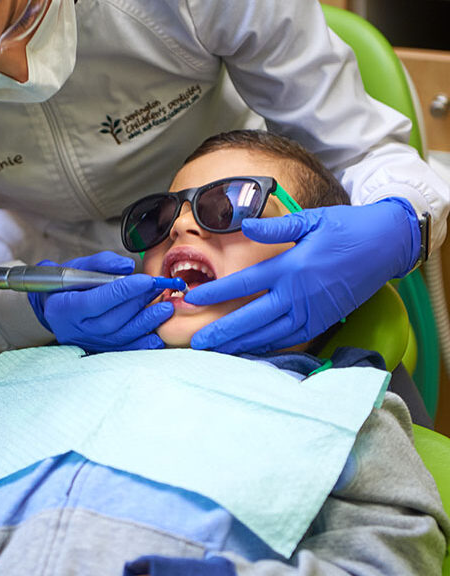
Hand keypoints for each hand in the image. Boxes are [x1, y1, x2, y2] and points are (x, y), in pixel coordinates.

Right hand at [28, 251, 172, 351]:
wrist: (51, 308)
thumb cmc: (66, 285)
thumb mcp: (77, 267)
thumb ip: (102, 263)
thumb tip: (128, 266)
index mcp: (64, 307)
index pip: (97, 300)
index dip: (123, 291)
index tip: (146, 280)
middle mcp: (75, 329)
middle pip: (111, 320)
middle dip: (139, 304)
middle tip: (159, 289)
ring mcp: (88, 341)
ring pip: (120, 336)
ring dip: (146, 322)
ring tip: (165, 309)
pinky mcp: (98, 349)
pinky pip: (123, 350)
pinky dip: (141, 345)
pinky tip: (157, 337)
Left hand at [185, 198, 418, 353]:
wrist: (387, 245)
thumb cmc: (346, 229)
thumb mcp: (311, 220)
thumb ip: (276, 227)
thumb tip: (245, 226)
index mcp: (291, 266)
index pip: (244, 283)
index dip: (216, 292)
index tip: (192, 299)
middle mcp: (298, 294)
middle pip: (252, 317)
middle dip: (222, 331)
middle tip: (196, 342)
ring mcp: (311, 311)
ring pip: (269, 334)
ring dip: (240, 344)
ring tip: (215, 351)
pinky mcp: (322, 321)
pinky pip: (289, 339)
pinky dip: (267, 346)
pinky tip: (249, 350)